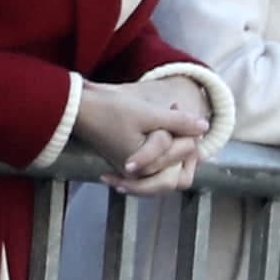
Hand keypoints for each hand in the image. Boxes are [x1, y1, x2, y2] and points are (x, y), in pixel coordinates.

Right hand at [73, 80, 210, 196]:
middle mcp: (139, 173)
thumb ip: (178, 122)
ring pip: (167, 169)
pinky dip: (160, 154)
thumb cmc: (108, 110)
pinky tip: (160, 134)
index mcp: (147, 164)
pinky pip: (153, 168)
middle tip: (171, 111)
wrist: (75, 108)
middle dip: (180, 137)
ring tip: (168, 125)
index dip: (186, 126)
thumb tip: (204, 127)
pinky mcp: (125, 163)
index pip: (185, 149)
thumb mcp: (148, 113)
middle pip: (178, 161)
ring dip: (173, 150)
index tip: (174, 106)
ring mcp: (131, 170)